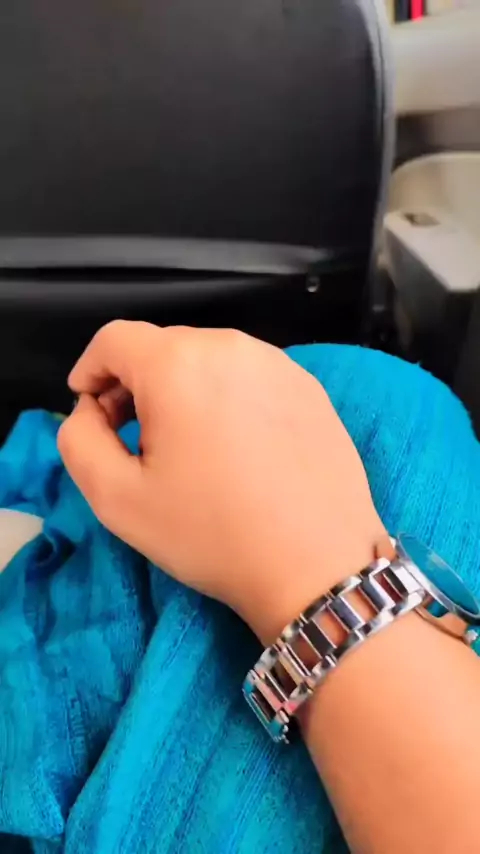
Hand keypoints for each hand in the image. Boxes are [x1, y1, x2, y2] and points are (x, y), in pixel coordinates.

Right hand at [58, 322, 387, 641]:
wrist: (317, 564)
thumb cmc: (211, 533)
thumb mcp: (116, 499)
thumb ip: (79, 440)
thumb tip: (89, 410)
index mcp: (178, 363)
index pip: (114, 339)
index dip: (90, 371)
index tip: (91, 411)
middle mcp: (231, 347)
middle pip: (163, 347)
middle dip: (136, 385)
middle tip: (136, 441)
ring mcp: (280, 364)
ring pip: (209, 361)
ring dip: (184, 391)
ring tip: (190, 449)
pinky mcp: (311, 388)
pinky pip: (251, 379)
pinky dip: (228, 400)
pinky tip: (238, 450)